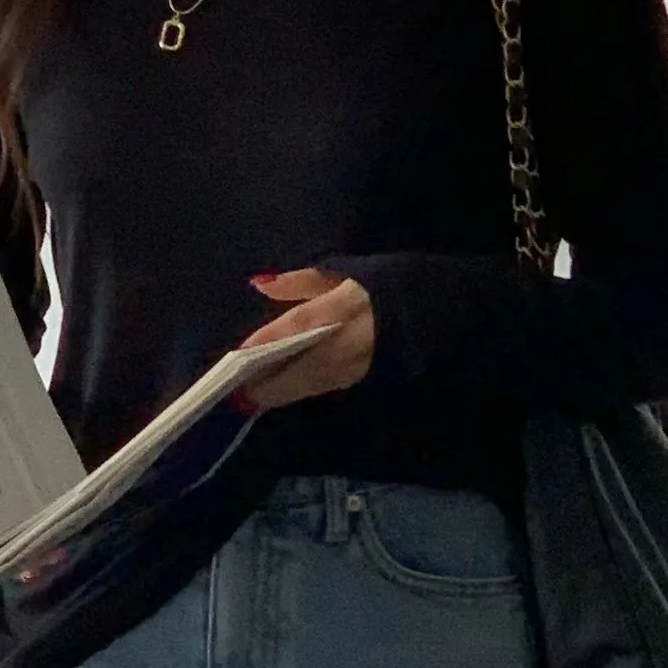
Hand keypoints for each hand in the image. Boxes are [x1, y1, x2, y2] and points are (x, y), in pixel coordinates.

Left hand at [236, 269, 374, 410]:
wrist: (431, 307)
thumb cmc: (379, 284)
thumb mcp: (339, 272)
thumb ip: (299, 282)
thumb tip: (261, 284)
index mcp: (342, 307)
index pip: (297, 325)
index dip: (266, 341)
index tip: (237, 355)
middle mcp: (349, 340)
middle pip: (302, 367)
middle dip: (269, 383)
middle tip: (237, 392)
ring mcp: (357, 363)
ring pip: (312, 383)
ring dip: (281, 391)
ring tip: (252, 394)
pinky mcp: (362, 377)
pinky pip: (324, 385)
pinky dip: (299, 388)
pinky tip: (280, 389)